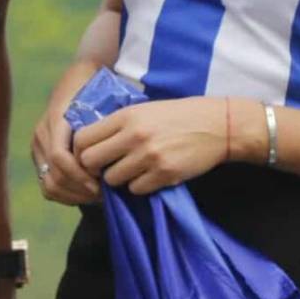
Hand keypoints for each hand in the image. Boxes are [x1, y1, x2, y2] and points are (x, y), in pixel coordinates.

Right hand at [30, 63, 101, 206]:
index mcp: (56, 119)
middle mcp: (42, 133)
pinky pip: (47, 184)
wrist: (77, 77)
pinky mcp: (38, 156)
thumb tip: (120, 153)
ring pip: (49, 184)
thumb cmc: (97, 89)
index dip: (81, 175)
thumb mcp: (104, 101)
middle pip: (54, 175)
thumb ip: (108, 125)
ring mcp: (38, 145)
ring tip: (96, 196)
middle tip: (103, 195)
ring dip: (73, 195)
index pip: (60, 158)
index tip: (102, 183)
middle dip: (80, 190)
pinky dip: (66, 195)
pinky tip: (85, 194)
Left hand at [73, 97, 230, 195]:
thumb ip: (118, 124)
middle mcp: (133, 135)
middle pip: (90, 162)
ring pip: (112, 180)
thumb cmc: (178, 115)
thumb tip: (89, 143)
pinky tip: (150, 176)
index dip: (81, 151)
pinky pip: (136, 189)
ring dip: (119, 179)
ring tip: (133, 170)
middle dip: (95, 169)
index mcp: (126, 116)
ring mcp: (149, 156)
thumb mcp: (144, 109)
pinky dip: (140, 186)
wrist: (218, 125)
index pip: (82, 139)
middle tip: (107, 168)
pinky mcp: (164, 174)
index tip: (92, 155)